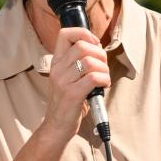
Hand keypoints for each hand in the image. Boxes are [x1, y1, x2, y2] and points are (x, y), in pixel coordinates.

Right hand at [41, 26, 110, 142]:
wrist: (56, 127)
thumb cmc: (67, 103)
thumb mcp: (68, 78)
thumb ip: (78, 62)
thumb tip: (97, 47)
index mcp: (56, 62)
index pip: (65, 33)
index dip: (84, 33)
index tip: (94, 44)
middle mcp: (57, 69)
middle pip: (82, 46)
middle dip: (100, 54)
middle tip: (103, 67)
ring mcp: (63, 82)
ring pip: (90, 62)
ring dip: (104, 69)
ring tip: (103, 79)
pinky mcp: (72, 95)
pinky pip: (94, 78)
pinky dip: (104, 80)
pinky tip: (103, 86)